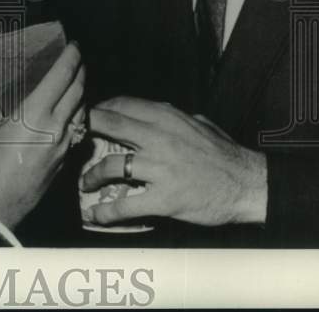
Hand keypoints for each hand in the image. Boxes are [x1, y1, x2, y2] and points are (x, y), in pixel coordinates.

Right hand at [0, 41, 85, 228]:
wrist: (2, 202)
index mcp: (36, 112)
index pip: (62, 76)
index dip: (71, 58)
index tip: (74, 46)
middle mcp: (56, 125)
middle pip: (78, 90)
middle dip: (81, 71)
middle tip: (78, 59)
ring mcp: (64, 142)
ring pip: (82, 109)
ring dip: (82, 92)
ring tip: (77, 82)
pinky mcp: (66, 157)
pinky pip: (78, 128)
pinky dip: (78, 114)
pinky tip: (71, 113)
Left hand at [82, 97, 266, 227]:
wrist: (248, 185)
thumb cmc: (224, 153)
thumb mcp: (198, 123)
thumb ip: (172, 116)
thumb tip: (152, 110)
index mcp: (166, 117)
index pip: (121, 104)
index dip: (98, 109)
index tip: (87, 116)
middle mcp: (158, 138)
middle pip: (108, 124)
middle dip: (84, 129)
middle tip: (71, 140)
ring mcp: (159, 169)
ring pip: (110, 166)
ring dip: (90, 176)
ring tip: (84, 183)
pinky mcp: (163, 199)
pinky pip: (126, 205)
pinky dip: (106, 212)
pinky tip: (95, 215)